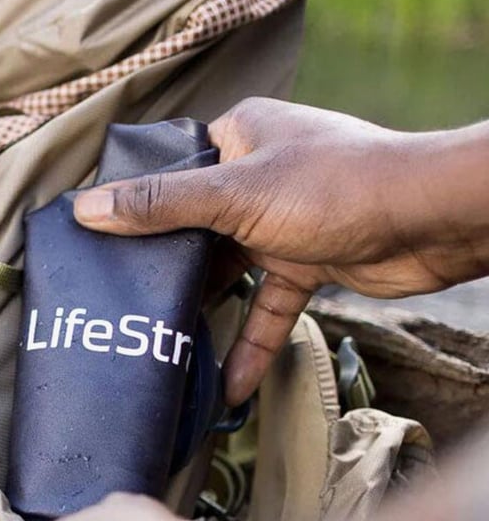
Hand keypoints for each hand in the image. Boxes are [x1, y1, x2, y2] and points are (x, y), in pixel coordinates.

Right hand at [75, 98, 488, 403]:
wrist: (432, 221)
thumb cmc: (334, 186)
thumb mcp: (233, 194)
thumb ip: (160, 205)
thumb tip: (88, 208)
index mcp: (238, 136)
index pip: (169, 168)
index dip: (134, 201)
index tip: (94, 240)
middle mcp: (255, 175)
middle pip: (192, 223)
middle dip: (163, 264)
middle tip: (117, 299)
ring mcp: (280, 221)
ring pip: (228, 269)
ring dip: (205, 307)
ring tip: (159, 342)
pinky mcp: (306, 261)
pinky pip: (267, 304)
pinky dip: (250, 340)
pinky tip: (228, 384)